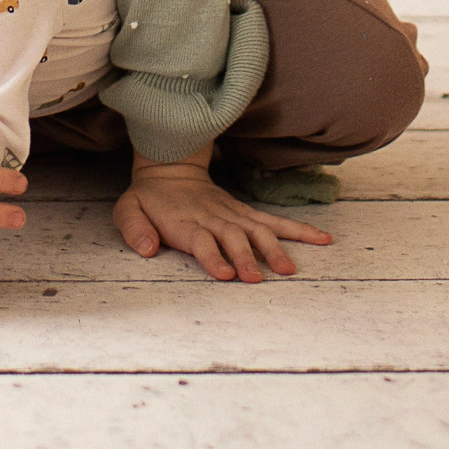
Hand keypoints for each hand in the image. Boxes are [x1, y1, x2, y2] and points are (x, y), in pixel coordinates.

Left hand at [114, 151, 331, 283]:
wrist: (169, 169)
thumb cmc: (148, 199)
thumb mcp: (127, 209)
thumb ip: (134, 228)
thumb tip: (147, 248)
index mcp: (184, 221)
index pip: (200, 240)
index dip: (212, 256)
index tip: (224, 274)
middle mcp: (212, 217)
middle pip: (232, 237)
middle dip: (245, 258)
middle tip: (256, 279)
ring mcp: (232, 214)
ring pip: (257, 229)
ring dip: (273, 248)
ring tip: (289, 269)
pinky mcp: (245, 213)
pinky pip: (274, 221)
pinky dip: (298, 229)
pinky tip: (322, 239)